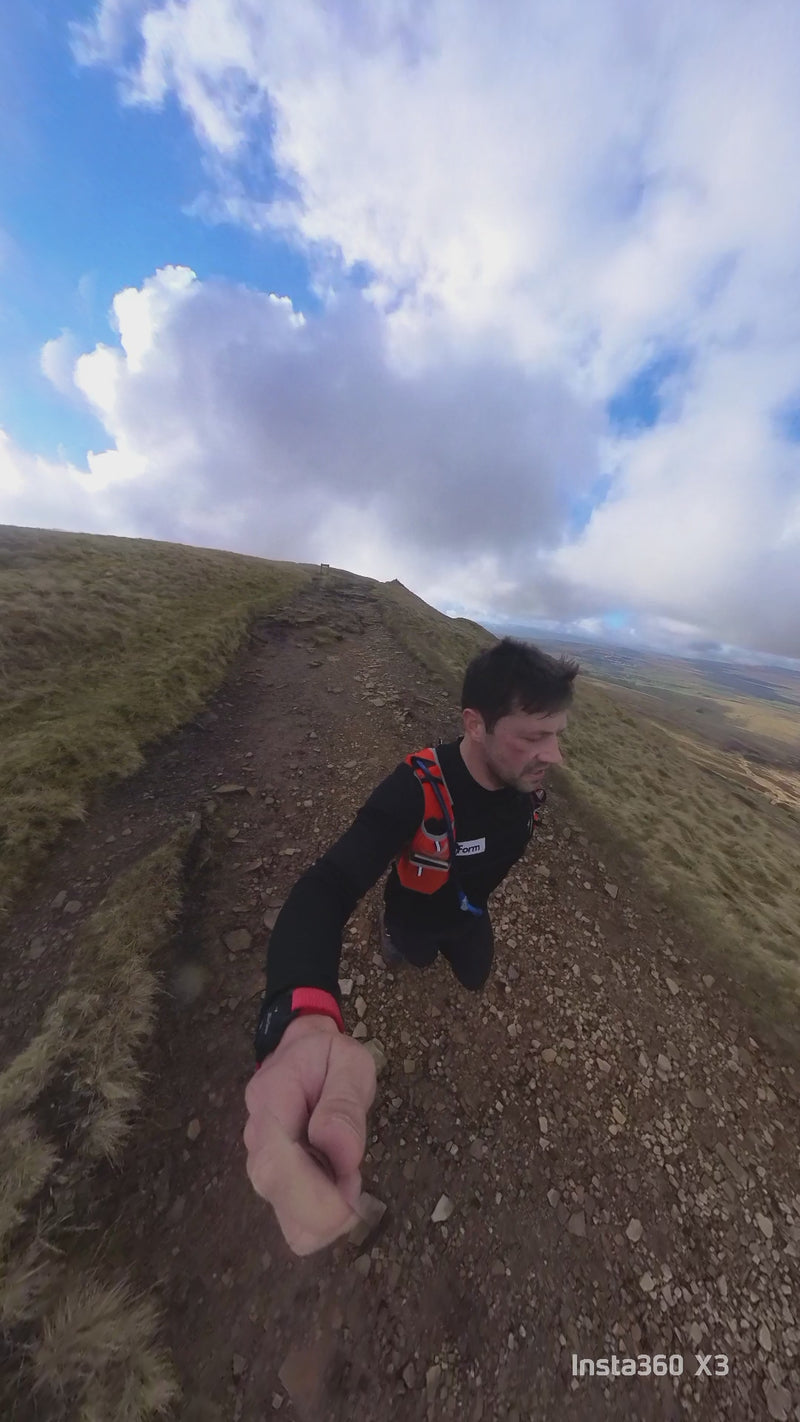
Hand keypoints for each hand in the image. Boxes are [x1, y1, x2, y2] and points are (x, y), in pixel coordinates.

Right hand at [243, 1013, 376, 1254]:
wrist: (303, 1055)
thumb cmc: (329, 1058)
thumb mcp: (349, 1062)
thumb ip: (344, 1102)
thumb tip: (339, 1152)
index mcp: (271, 1098)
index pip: (274, 1161)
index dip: (311, 1191)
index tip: (350, 1191)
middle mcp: (256, 1136)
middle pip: (273, 1192)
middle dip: (324, 1206)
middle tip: (355, 1182)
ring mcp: (261, 1163)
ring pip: (286, 1218)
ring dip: (328, 1212)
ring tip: (348, 1176)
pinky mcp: (276, 1185)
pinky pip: (297, 1224)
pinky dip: (325, 1218)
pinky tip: (338, 1186)